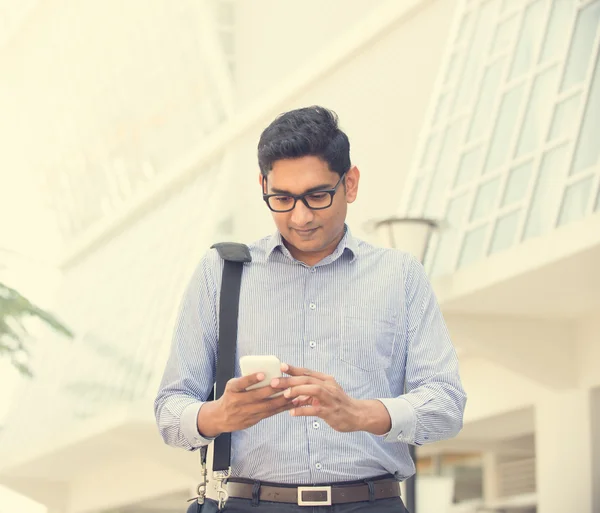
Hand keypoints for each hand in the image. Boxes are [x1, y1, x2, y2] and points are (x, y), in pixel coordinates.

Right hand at [197, 373, 293, 436]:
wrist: (220, 417)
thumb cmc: (231, 395)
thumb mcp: (233, 386)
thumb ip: (246, 381)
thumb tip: (267, 372)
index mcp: (232, 389)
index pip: (241, 383)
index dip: (251, 379)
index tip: (263, 374)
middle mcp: (238, 402)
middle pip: (257, 396)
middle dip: (273, 389)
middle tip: (286, 383)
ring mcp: (246, 412)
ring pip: (267, 406)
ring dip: (281, 400)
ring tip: (293, 393)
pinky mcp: (253, 420)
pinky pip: (269, 414)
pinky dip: (281, 408)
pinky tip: (291, 403)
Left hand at [271, 363, 389, 433]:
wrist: (357, 414)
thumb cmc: (337, 403)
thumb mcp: (325, 393)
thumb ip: (308, 392)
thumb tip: (290, 393)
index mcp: (326, 380)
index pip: (307, 372)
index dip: (294, 369)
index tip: (281, 366)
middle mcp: (328, 386)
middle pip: (307, 379)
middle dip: (289, 380)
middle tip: (274, 382)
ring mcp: (330, 399)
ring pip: (313, 390)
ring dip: (298, 391)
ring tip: (285, 395)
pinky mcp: (331, 412)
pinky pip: (315, 409)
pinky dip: (303, 410)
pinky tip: (292, 412)